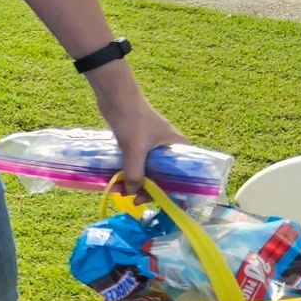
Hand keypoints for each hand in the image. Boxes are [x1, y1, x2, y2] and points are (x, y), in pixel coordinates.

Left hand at [86, 70, 182, 188]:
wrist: (115, 97)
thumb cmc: (132, 119)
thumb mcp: (135, 150)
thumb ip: (135, 173)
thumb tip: (132, 193)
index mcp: (179, 148)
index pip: (185, 176)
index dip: (176, 192)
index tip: (163, 203)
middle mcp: (169, 148)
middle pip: (165, 177)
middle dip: (150, 190)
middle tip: (134, 199)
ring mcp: (153, 147)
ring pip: (148, 172)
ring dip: (136, 183)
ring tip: (121, 191)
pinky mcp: (137, 145)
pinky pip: (136, 165)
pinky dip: (129, 174)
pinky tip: (117, 182)